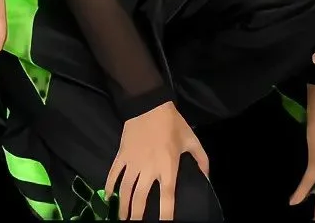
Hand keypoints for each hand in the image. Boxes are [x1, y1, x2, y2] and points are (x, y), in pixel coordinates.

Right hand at [105, 101, 208, 219]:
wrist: (149, 103)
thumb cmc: (172, 123)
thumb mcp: (191, 139)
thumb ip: (201, 160)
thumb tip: (207, 178)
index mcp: (167, 167)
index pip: (167, 198)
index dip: (165, 215)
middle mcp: (148, 169)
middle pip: (141, 199)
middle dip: (137, 217)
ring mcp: (133, 162)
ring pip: (126, 190)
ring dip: (123, 207)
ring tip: (123, 219)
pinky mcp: (122, 154)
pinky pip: (113, 173)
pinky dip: (109, 186)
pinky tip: (108, 197)